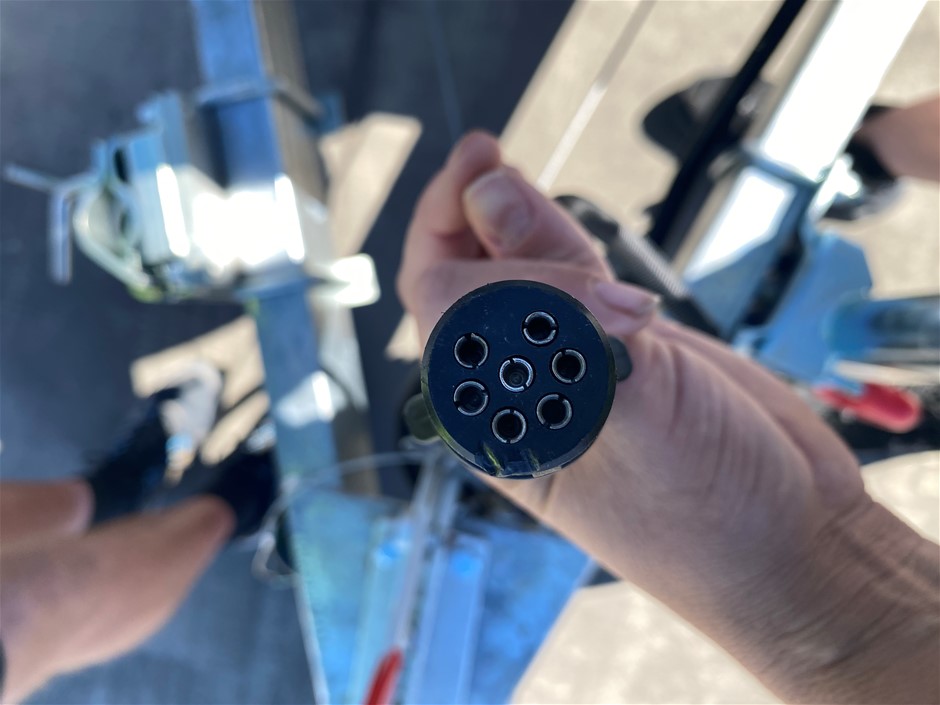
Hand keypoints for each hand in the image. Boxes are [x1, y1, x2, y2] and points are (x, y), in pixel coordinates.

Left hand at [398, 132, 938, 702]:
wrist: (792, 542)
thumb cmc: (701, 514)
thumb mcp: (620, 415)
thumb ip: (555, 309)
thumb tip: (490, 201)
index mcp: (493, 420)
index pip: (443, 309)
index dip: (455, 236)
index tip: (486, 175)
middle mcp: (519, 390)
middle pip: (465, 283)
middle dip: (471, 216)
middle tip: (490, 154)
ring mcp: (571, 366)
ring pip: (520, 273)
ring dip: (522, 224)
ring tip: (529, 189)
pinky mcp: (619, 352)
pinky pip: (576, 284)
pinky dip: (571, 245)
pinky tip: (575, 233)